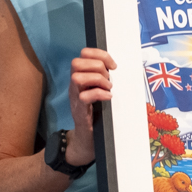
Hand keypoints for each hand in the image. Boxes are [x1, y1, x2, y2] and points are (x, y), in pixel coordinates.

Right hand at [65, 48, 114, 164]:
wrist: (88, 137)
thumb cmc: (96, 113)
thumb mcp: (99, 90)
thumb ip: (103, 77)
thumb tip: (116, 67)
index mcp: (81, 76)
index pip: (83, 54)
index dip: (99, 54)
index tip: (113, 65)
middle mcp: (75, 85)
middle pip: (77, 62)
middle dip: (97, 67)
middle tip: (108, 79)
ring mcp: (75, 97)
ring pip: (77, 77)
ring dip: (97, 80)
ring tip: (107, 88)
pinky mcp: (80, 110)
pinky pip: (84, 96)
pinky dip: (99, 94)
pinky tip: (108, 98)